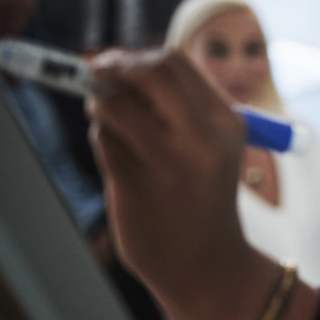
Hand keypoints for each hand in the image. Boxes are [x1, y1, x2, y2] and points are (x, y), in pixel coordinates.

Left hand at [86, 49, 277, 319]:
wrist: (207, 263)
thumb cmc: (201, 196)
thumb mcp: (210, 145)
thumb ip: (174, 105)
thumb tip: (110, 62)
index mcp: (225, 122)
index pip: (173, 61)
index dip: (134, 56)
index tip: (114, 63)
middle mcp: (201, 137)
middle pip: (146, 71)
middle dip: (111, 67)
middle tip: (94, 75)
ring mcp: (168, 161)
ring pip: (115, 104)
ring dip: (101, 105)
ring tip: (108, 121)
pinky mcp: (137, 184)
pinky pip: (104, 140)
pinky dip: (102, 138)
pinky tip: (118, 156)